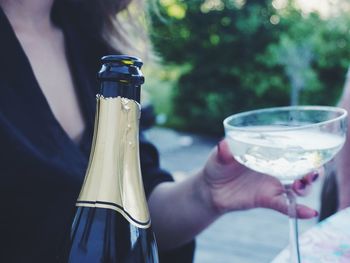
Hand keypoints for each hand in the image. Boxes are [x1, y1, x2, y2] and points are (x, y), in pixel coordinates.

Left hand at [201, 140, 318, 217]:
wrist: (211, 189)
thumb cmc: (217, 166)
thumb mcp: (219, 157)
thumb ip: (223, 152)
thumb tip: (223, 145)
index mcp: (266, 151)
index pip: (290, 146)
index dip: (304, 148)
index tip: (310, 150)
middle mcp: (274, 166)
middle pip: (302, 166)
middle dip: (313, 168)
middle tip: (310, 172)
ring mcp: (273, 183)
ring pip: (299, 185)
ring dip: (306, 186)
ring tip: (300, 186)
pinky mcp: (268, 199)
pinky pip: (286, 204)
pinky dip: (298, 209)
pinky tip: (309, 212)